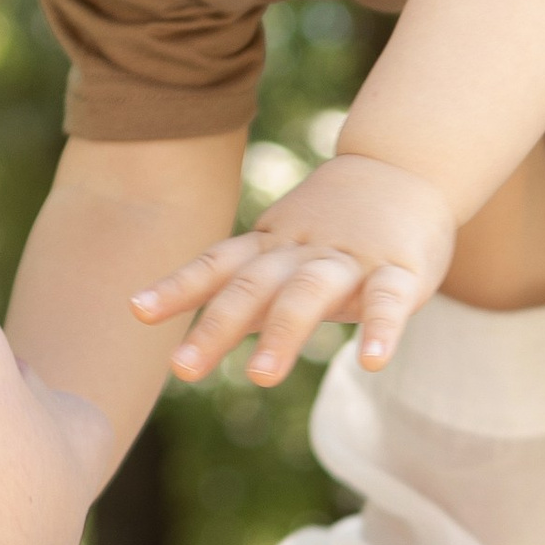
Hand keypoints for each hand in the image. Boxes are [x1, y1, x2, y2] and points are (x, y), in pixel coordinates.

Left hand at [132, 152, 458, 384]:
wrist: (406, 166)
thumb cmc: (334, 225)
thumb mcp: (282, 249)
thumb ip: (242, 288)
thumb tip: (187, 330)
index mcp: (270, 248)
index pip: (217, 265)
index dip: (178, 287)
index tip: (137, 310)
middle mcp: (301, 252)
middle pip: (252, 286)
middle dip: (216, 326)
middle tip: (182, 368)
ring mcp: (349, 260)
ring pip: (309, 293)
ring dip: (284, 334)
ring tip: (259, 378)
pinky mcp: (399, 271)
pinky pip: (388, 300)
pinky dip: (381, 329)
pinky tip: (372, 363)